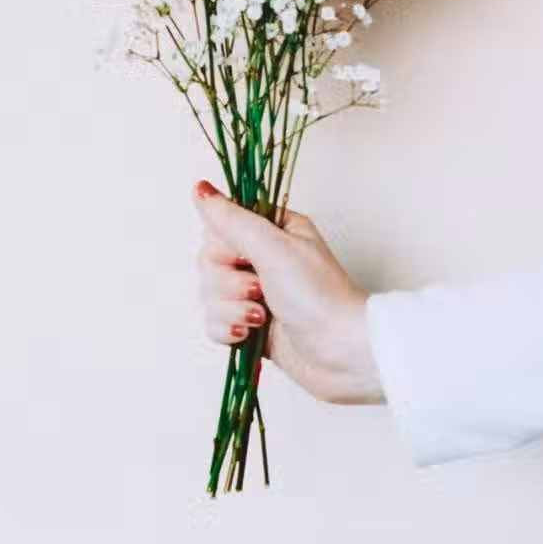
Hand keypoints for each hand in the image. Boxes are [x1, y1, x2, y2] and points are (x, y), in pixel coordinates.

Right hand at [193, 180, 383, 404]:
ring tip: (261, 315)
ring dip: (232, 308)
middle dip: (228, 282)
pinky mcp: (250, 324)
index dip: (223, 245)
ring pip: (209, 293)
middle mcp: (262, 258)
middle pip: (209, 261)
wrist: (342, 354)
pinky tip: (249, 333)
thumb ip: (232, 219)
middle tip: (260, 288)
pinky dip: (229, 329)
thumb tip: (200, 189)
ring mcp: (255, 293)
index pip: (220, 225)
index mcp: (272, 230)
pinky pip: (214, 322)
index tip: (244, 256)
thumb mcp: (274, 248)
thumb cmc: (320, 296)